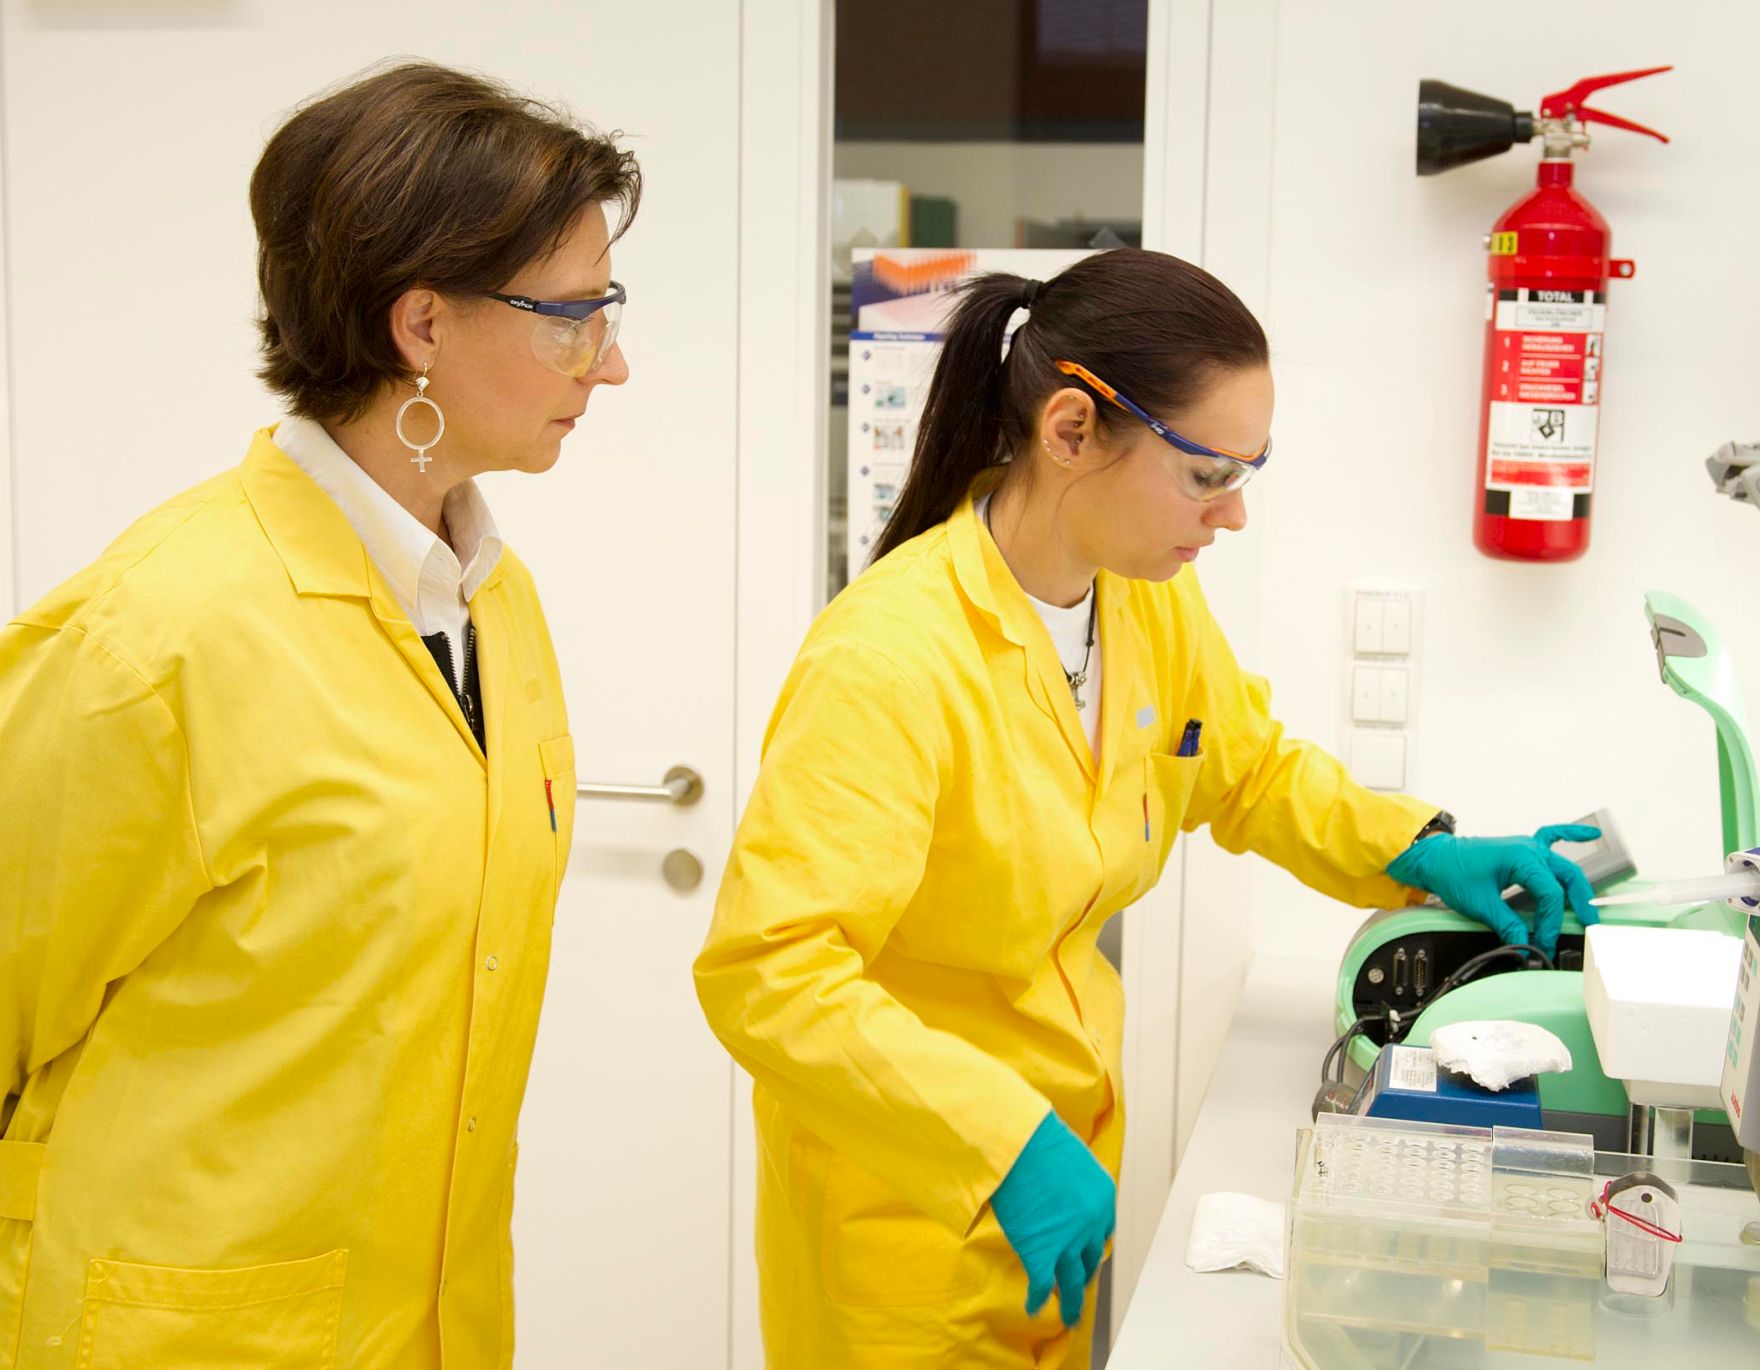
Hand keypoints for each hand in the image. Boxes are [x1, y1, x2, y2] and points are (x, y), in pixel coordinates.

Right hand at [989, 1110, 1115, 1326]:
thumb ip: (1070, 1184)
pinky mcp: (1042, 1252)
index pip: (1103, 1232)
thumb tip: (1056, 1192)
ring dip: (1070, 1303)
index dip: (1092, 1246)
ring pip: (1072, 1282)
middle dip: (1085, 1274)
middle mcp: (1091, 1223)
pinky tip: (1033, 1306)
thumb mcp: (1069, 1160)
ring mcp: (1068, 1241)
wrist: (1020, 1143)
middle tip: (1079, 1286)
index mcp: (1103, 1198)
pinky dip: (1038, 1299)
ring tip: (1069, 1317)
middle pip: (1091, 1259)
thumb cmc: (1037, 1139)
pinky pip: (1042, 1284)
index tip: (1086, 1255)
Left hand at [1386, 824, 1600, 958]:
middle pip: (1566, 878)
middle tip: (1586, 927)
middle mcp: (1529, 849)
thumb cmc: (1452, 872)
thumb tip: (1525, 947)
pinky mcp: (1521, 850)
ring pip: (1563, 865)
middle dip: (1578, 904)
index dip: (1550, 922)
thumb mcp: (1480, 904)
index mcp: (1522, 858)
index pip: (1550, 894)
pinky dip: (1572, 835)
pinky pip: (1552, 836)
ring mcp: (1527, 847)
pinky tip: (1591, 835)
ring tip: (1589, 908)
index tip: (1545, 942)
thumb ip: (1507, 926)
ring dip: (1577, 885)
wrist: (1433, 857)